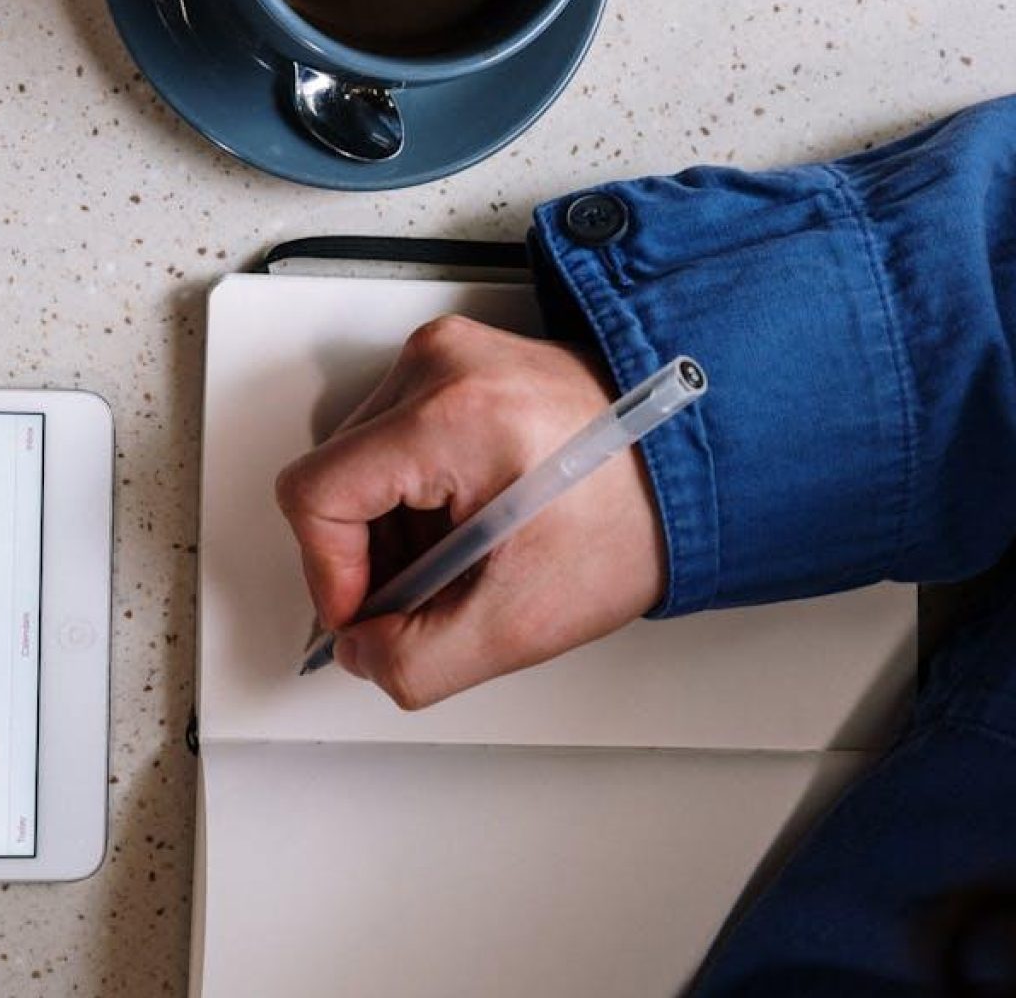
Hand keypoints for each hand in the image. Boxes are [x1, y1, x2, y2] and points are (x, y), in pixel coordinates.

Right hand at [274, 316, 668, 709]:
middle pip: (335, 479)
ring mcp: (449, 355)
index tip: (368, 612)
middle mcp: (440, 365)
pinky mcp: (460, 362)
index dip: (329, 574)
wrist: (700, 465)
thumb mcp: (521, 620)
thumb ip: (415, 660)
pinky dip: (417, 494)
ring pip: (360, 462)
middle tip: (435, 591)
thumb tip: (360, 651)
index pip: (315, 495)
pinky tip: (469, 521)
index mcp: (451, 414)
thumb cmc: (634, 517)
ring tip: (465, 554)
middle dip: (370, 555)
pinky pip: (394, 438)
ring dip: (393, 527)